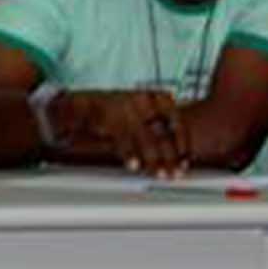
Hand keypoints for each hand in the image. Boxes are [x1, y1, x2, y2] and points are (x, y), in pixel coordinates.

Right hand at [62, 90, 189, 177]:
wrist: (81, 102)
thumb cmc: (114, 111)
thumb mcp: (139, 112)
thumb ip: (156, 126)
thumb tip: (175, 150)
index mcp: (154, 95)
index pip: (176, 119)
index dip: (183, 142)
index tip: (186, 159)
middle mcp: (142, 100)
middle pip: (161, 132)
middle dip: (170, 156)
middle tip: (174, 173)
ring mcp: (125, 107)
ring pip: (145, 137)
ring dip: (153, 159)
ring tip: (159, 173)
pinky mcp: (107, 115)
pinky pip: (122, 138)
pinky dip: (129, 154)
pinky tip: (134, 165)